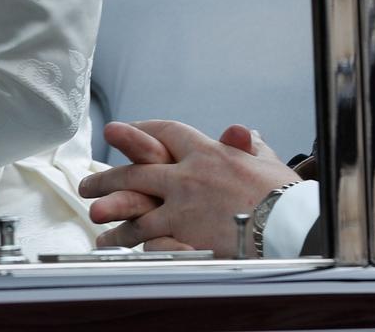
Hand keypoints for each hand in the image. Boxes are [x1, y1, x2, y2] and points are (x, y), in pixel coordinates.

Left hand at [79, 120, 298, 257]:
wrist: (287, 224)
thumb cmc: (281, 193)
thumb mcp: (264, 160)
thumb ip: (247, 145)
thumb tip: (241, 132)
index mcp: (207, 151)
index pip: (167, 133)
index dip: (142, 131)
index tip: (123, 130)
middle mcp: (188, 175)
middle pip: (137, 171)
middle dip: (108, 176)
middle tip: (87, 183)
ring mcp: (182, 206)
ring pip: (135, 208)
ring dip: (112, 215)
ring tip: (96, 220)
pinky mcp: (182, 235)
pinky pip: (146, 236)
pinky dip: (127, 240)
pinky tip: (114, 244)